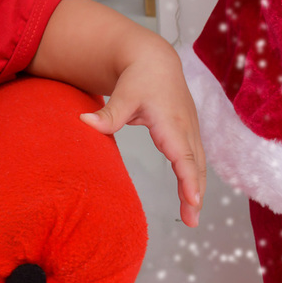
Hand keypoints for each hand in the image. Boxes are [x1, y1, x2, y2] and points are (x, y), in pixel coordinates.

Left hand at [80, 48, 206, 227]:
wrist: (155, 60)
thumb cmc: (139, 77)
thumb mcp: (124, 94)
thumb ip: (108, 114)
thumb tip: (83, 121)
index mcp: (171, 123)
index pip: (183, 156)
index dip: (189, 179)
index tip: (192, 200)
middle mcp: (186, 129)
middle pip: (195, 167)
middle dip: (195, 194)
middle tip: (191, 222)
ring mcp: (190, 131)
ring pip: (198, 165)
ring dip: (196, 189)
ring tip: (191, 217)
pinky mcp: (188, 132)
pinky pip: (194, 159)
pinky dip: (194, 178)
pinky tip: (189, 196)